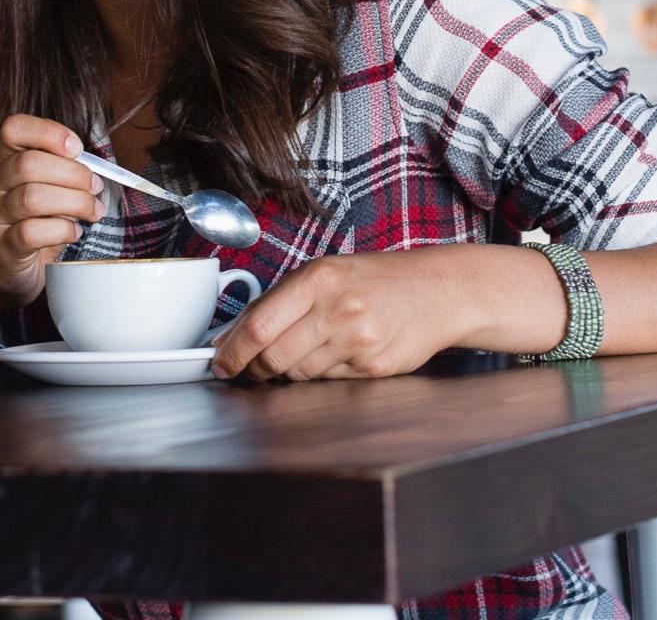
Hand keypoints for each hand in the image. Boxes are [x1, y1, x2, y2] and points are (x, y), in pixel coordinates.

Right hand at [0, 114, 103, 307]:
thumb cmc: (28, 221)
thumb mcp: (40, 188)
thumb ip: (60, 171)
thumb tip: (95, 169)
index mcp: (1, 160)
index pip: (13, 129)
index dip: (48, 132)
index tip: (77, 148)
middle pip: (28, 163)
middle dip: (73, 174)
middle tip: (95, 187)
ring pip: (32, 197)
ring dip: (74, 202)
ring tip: (92, 211)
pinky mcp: (4, 247)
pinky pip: (33, 232)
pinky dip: (62, 230)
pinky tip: (74, 232)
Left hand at [210, 251, 470, 381]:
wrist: (437, 291)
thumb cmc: (372, 280)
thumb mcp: (322, 274)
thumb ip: (277, 302)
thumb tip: (230, 336)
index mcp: (316, 280)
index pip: (257, 327)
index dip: (231, 353)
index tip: (219, 363)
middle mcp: (337, 309)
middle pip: (273, 358)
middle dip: (255, 369)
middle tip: (251, 367)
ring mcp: (358, 341)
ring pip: (298, 374)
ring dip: (289, 370)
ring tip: (306, 349)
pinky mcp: (375, 367)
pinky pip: (329, 382)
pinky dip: (322, 374)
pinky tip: (337, 353)